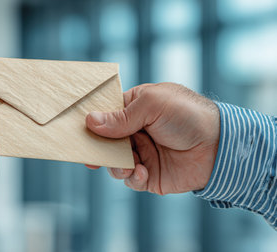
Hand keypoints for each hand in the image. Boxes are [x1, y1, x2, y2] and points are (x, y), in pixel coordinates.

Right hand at [85, 83, 219, 194]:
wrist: (219, 146)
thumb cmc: (188, 115)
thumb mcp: (153, 105)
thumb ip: (121, 116)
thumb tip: (90, 121)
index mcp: (134, 109)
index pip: (104, 115)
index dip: (90, 123)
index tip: (77, 132)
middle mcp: (135, 132)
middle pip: (104, 142)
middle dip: (98, 149)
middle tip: (91, 156)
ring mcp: (141, 153)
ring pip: (114, 163)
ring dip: (116, 166)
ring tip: (127, 166)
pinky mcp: (150, 174)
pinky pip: (131, 179)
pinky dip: (133, 177)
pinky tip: (143, 171)